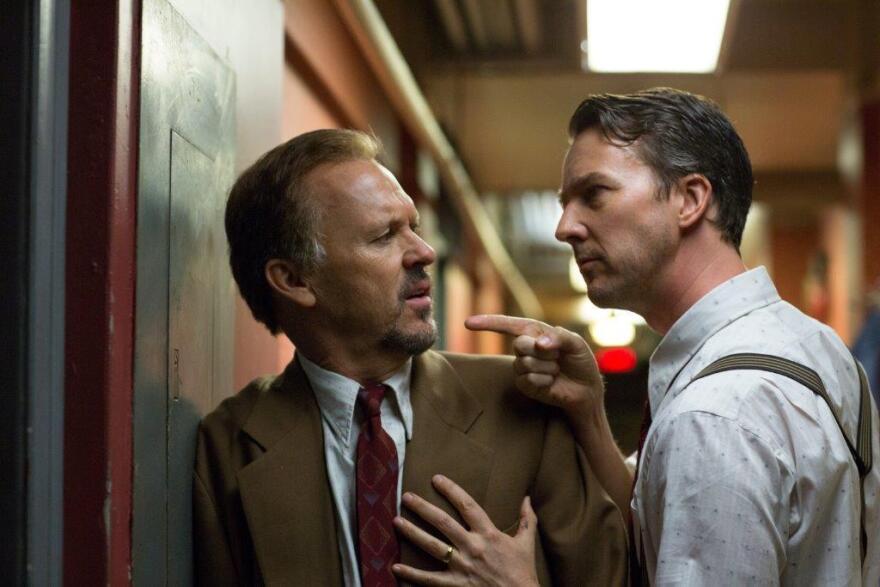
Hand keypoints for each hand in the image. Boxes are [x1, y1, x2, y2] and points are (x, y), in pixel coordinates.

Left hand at [392, 475, 538, 586]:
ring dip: (412, 533)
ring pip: (432, 546)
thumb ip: (527, 519)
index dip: (451, 490)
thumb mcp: (527, 543)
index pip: (467, 505)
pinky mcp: (457, 585)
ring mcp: (462, 566)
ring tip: (396, 521)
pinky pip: (431, 579)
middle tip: (406, 496)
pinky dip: (412, 574)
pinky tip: (396, 567)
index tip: (436, 479)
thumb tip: (528, 498)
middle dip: (422, 508)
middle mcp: (473, 547)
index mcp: (489, 534)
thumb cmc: (523, 572)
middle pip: (443, 523)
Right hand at [465, 314, 603, 415]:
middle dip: (542, 351)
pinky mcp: (525, 385)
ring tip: (556, 370)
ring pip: (525, 363)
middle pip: (519, 344)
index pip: (508, 325)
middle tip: (557, 357)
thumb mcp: (576, 343)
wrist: (587, 389)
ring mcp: (523, 367)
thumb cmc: (581, 361)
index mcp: (534, 332)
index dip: (488, 323)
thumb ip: (559, 337)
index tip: (468, 323)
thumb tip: (538, 343)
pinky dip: (544, 380)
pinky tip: (552, 382)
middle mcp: (525, 348)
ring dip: (547, 368)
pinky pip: (528, 379)